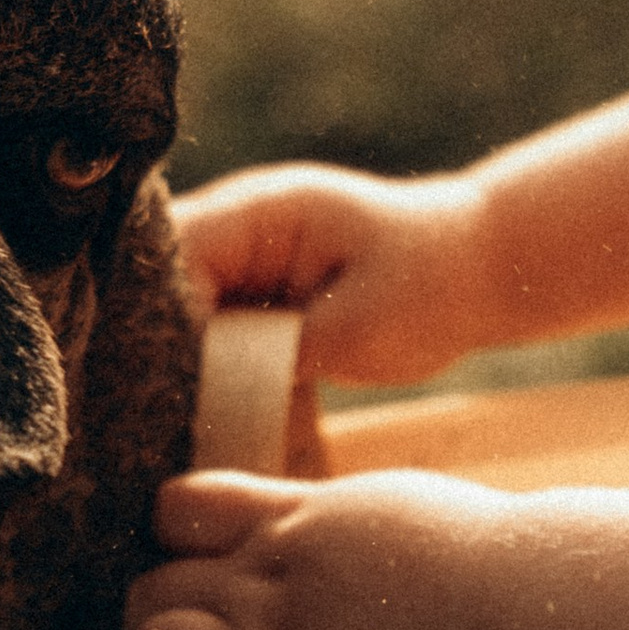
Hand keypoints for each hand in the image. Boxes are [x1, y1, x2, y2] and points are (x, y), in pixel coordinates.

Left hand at [125, 467, 509, 629]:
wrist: (516, 600)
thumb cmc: (477, 557)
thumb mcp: (380, 509)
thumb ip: (323, 520)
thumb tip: (304, 525)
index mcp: (288, 521)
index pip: (174, 511)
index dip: (174, 545)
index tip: (204, 571)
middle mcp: (267, 577)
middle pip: (149, 591)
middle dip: (154, 624)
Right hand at [172, 163, 493, 386]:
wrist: (480, 268)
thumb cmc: (430, 287)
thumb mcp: (353, 331)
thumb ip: (275, 354)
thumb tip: (209, 385)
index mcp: (258, 212)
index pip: (168, 258)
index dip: (148, 318)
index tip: (150, 382)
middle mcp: (241, 227)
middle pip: (160, 284)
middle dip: (153, 343)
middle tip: (150, 412)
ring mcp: (249, 257)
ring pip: (181, 311)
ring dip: (181, 359)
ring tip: (171, 417)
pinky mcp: (263, 290)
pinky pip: (214, 328)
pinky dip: (213, 366)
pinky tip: (210, 410)